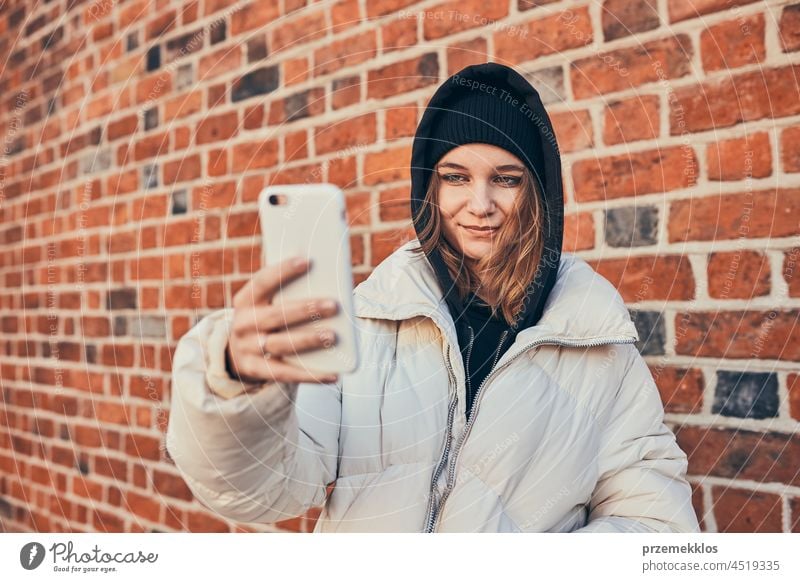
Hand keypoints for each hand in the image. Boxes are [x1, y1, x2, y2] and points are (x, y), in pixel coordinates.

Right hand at [225, 256, 339, 384]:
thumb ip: (287, 291)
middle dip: (305, 309)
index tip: (307, 261)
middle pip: (276, 316)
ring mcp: (248, 348)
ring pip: (281, 344)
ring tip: (333, 336)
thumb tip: (327, 277)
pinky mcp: (256, 370)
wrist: (236, 351)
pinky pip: (285, 374)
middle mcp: (243, 323)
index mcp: (246, 299)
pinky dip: (310, 375)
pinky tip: (333, 375)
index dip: (283, 271)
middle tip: (333, 305)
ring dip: (309, 340)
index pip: (263, 282)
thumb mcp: (266, 302)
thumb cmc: (264, 316)